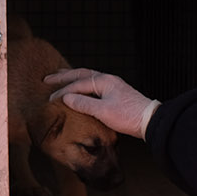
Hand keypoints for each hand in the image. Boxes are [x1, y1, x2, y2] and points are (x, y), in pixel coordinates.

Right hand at [45, 68, 160, 139]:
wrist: (149, 120)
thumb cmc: (128, 116)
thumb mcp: (103, 112)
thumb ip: (84, 104)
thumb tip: (67, 98)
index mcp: (104, 81)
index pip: (78, 84)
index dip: (63, 91)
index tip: (50, 98)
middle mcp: (107, 79)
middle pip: (81, 74)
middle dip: (63, 76)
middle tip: (47, 79)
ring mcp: (112, 86)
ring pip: (87, 78)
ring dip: (72, 78)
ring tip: (59, 78)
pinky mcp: (115, 94)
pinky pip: (93, 85)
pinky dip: (82, 86)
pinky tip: (78, 90)